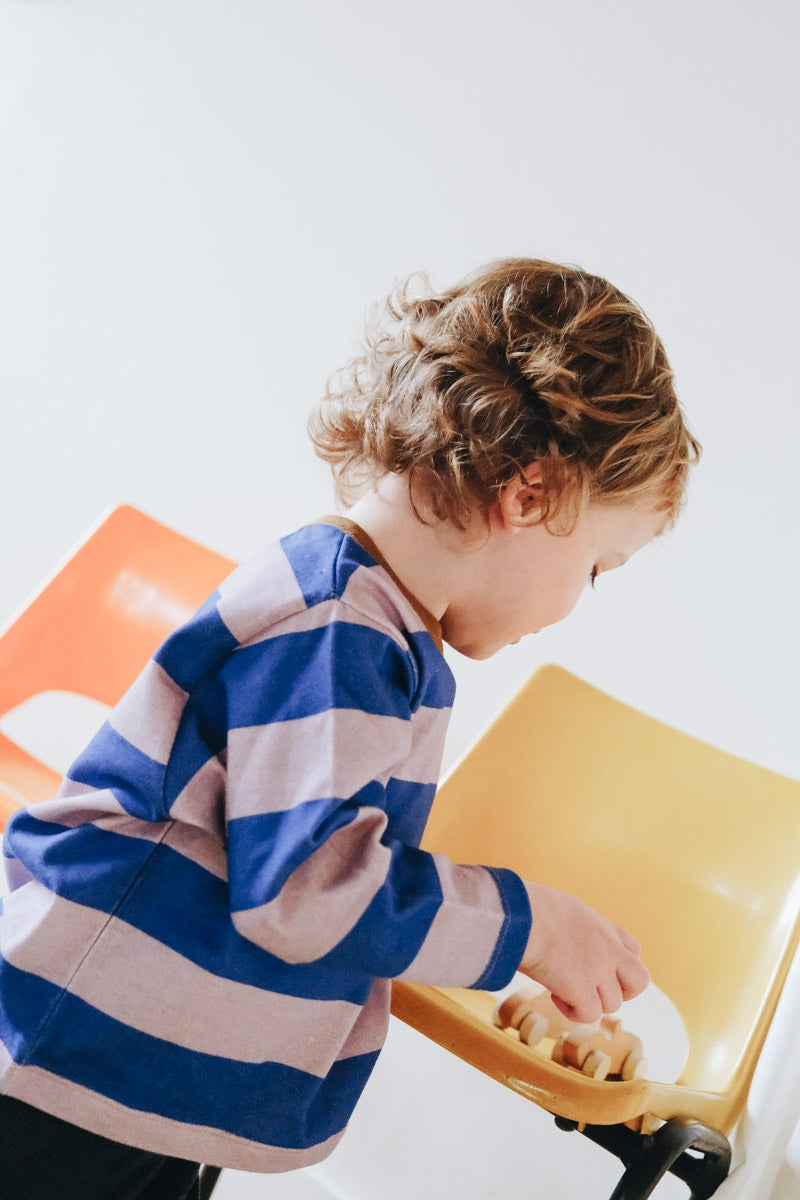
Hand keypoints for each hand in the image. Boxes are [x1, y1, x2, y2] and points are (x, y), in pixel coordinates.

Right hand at [519, 882, 649, 1023]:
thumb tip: (568, 948)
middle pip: (639, 981)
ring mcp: (598, 970)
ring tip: (560, 988)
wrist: (519, 916)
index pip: (633, 950)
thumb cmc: (528, 909)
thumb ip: (578, 930)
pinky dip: (572, 1011)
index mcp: (603, 927)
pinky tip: (553, 995)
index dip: (618, 965)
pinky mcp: (582, 989)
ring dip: (588, 1002)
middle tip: (594, 990)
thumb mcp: (565, 911)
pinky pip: (590, 1015)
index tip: (595, 967)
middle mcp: (608, 949)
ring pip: (612, 1004)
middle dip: (623, 992)